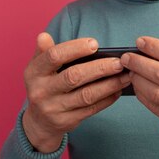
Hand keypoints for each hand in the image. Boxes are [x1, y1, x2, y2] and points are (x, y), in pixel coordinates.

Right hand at [22, 33, 130, 151]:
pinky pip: (91, 109)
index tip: (94, 44)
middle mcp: (41, 91)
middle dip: (100, 68)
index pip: (54, 56)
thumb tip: (44, 36)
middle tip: (119, 62)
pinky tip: (118, 89)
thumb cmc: (45, 85)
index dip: (75, 48)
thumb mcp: (38, 68)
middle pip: (74, 76)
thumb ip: (44, 51)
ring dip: (109, 84)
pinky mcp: (67, 121)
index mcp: (34, 72)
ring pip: (87, 95)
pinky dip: (107, 99)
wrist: (39, 121)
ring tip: (125, 75)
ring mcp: (54, 108)